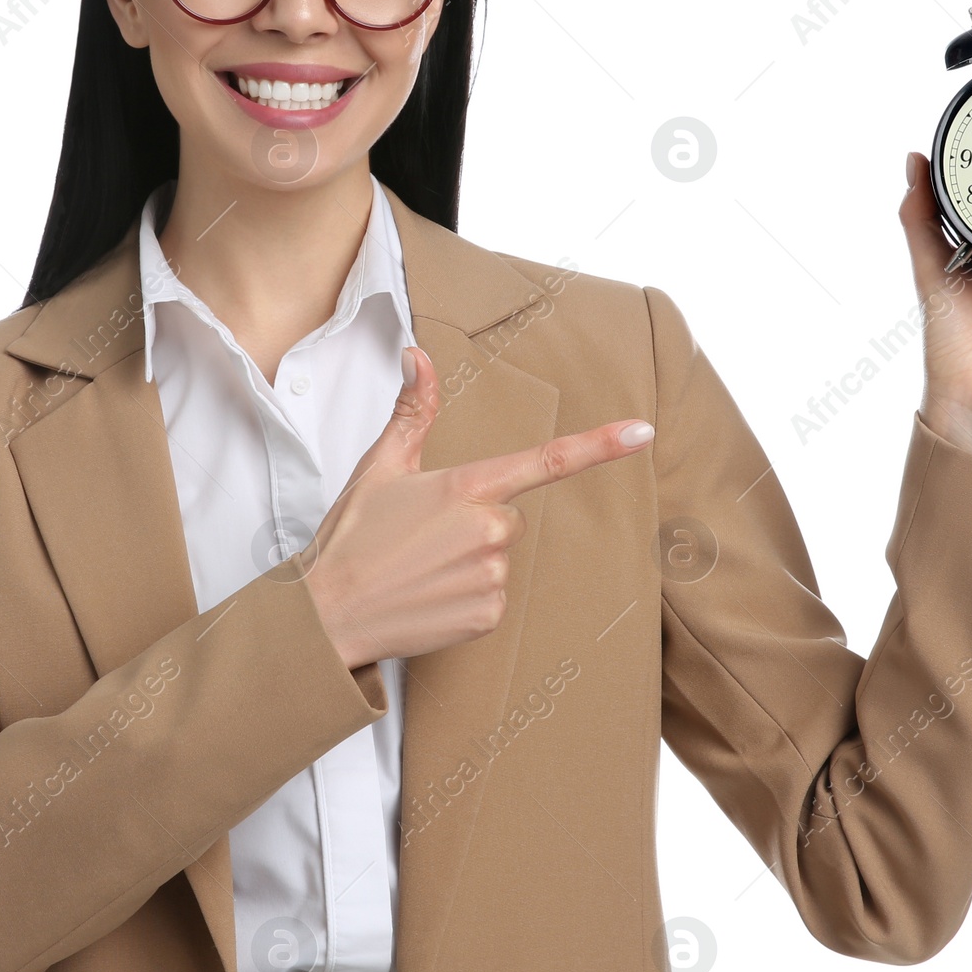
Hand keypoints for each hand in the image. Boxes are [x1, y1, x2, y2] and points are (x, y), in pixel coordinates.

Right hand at [303, 346, 654, 668]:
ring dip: (468, 561)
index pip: (546, 460)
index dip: (600, 445)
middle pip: (507, 516)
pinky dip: (466, 597)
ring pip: (499, 557)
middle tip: (421, 537)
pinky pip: (493, 597)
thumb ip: (414, 410)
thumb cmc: (351, 538)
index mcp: (465, 486)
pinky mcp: (488, 616)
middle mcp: (487, 529)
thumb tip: (420, 355)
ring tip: (419, 569)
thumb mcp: (381, 466)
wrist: (329, 616)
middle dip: (473, 522)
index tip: (642, 431)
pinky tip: (429, 597)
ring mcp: (491, 575)